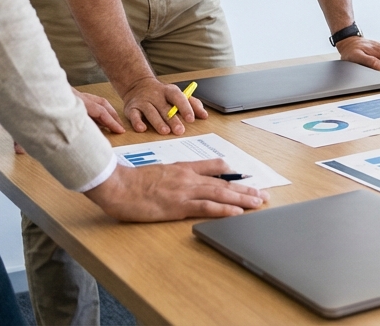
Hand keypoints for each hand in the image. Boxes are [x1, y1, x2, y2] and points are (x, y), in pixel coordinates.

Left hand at [15, 88, 127, 153]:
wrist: (26, 78)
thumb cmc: (28, 97)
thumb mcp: (25, 119)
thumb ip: (21, 136)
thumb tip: (18, 151)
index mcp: (70, 102)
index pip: (97, 111)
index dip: (109, 121)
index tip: (118, 130)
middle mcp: (74, 96)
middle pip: (100, 104)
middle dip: (112, 117)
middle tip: (120, 129)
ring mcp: (73, 94)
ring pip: (97, 99)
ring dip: (107, 110)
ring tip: (113, 121)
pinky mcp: (70, 93)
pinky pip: (89, 99)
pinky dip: (97, 107)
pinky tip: (96, 115)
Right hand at [85, 158, 267, 221]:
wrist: (117, 185)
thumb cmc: (132, 181)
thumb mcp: (159, 171)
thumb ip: (175, 173)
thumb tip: (187, 178)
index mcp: (183, 168)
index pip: (214, 167)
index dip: (231, 173)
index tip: (246, 178)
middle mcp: (188, 177)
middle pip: (223, 182)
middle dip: (245, 189)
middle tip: (262, 194)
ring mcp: (185, 190)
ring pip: (220, 193)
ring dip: (242, 199)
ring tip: (258, 202)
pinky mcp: (178, 205)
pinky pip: (206, 207)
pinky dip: (224, 210)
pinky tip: (237, 212)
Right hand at [119, 77, 206, 135]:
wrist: (138, 85)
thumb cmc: (162, 94)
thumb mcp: (178, 95)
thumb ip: (192, 104)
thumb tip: (204, 115)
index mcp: (169, 91)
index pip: (178, 97)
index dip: (185, 107)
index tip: (191, 118)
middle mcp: (156, 95)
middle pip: (165, 107)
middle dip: (172, 119)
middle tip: (179, 130)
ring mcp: (143, 101)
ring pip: (150, 111)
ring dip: (158, 122)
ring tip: (165, 131)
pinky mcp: (131, 108)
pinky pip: (134, 115)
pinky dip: (137, 122)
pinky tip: (142, 128)